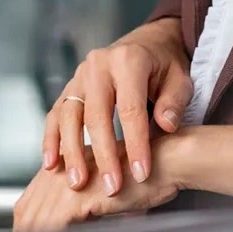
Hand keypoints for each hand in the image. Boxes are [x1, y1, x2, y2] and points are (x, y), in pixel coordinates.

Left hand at [13, 148, 180, 231]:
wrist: (167, 162)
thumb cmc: (146, 175)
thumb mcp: (109, 188)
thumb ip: (89, 203)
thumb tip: (77, 227)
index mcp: (67, 163)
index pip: (31, 198)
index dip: (26, 222)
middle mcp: (63, 168)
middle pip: (27, 208)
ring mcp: (70, 180)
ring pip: (37, 217)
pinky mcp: (82, 194)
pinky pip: (55, 223)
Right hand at [42, 18, 191, 197]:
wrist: (148, 44)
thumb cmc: (165, 66)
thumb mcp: (180, 79)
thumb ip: (174, 102)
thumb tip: (166, 126)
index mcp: (129, 60)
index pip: (130, 108)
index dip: (135, 143)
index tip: (141, 174)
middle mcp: (99, 64)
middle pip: (96, 114)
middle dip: (103, 155)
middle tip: (111, 187)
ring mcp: (80, 75)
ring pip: (69, 115)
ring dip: (72, 152)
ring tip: (78, 182)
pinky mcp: (70, 86)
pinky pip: (56, 114)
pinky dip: (52, 139)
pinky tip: (52, 165)